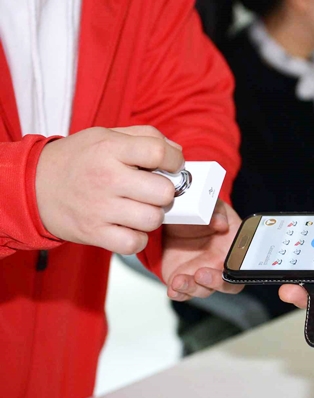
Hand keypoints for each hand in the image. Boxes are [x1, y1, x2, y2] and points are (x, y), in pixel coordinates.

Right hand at [35, 126, 183, 253]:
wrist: (33, 186)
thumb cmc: (78, 160)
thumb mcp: (106, 136)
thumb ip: (145, 137)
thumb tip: (178, 154)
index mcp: (110, 149)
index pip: (158, 152)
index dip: (174, 161)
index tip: (172, 166)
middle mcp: (106, 178)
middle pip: (163, 192)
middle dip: (165, 192)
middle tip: (153, 191)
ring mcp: (100, 208)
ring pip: (153, 219)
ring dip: (153, 216)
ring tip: (140, 208)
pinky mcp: (94, 233)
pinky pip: (134, 243)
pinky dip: (138, 238)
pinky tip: (130, 226)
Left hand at [161, 199, 243, 300]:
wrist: (179, 218)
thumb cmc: (203, 214)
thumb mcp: (212, 205)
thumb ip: (217, 211)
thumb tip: (221, 224)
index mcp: (234, 248)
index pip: (243, 265)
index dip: (238, 270)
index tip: (225, 265)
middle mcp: (221, 264)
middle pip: (227, 284)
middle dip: (215, 283)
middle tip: (201, 274)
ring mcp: (203, 273)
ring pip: (203, 290)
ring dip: (192, 288)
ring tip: (179, 282)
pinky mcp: (185, 278)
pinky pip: (184, 292)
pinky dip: (179, 293)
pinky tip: (173, 290)